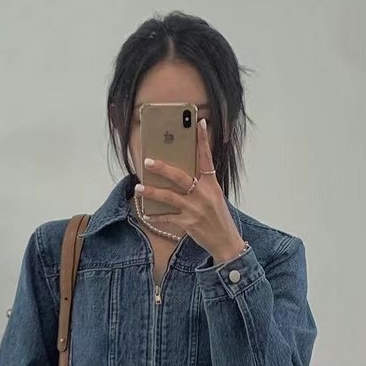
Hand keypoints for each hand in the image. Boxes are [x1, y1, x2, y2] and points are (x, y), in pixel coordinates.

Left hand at [136, 119, 245, 264]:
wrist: (226, 241)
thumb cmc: (218, 217)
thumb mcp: (215, 197)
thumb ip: (201, 184)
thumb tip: (181, 172)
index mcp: (212, 185)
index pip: (206, 159)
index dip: (202, 141)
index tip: (198, 123)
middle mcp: (204, 195)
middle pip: (180, 177)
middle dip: (163, 168)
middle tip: (148, 161)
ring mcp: (195, 210)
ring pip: (169, 197)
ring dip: (152, 191)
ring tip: (139, 186)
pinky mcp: (188, 224)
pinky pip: (168, 217)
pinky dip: (156, 215)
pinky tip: (146, 213)